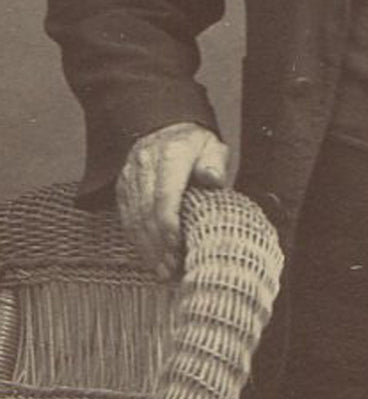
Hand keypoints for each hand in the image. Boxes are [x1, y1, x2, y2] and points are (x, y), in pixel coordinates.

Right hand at [116, 122, 228, 278]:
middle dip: (159, 244)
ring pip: (133, 218)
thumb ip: (214, 162)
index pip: (164, 194)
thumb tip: (212, 178)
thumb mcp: (212, 146)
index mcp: (170, 155)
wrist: (166, 127)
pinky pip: (126, 218)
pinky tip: (151, 258)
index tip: (176, 246)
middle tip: (173, 268)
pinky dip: (137, 241)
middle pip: (147, 211)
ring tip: (164, 271)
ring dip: (148, 248)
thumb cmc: (194, 144)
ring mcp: (130, 176)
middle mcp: (144, 164)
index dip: (168, 224)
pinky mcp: (122, 187)